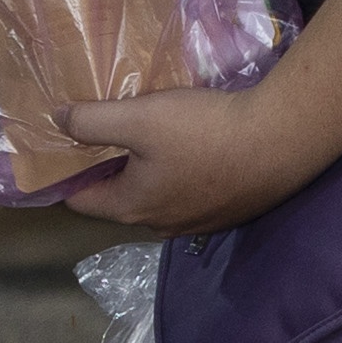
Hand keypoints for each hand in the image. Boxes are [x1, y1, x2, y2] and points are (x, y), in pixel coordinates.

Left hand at [54, 73, 341, 236]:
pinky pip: (191, 193)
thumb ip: (92, 121)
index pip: (79, 200)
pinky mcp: (230, 211)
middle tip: (107, 129)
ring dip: (149, 171)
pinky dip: (183, 173)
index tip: (64, 142)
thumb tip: (59, 121)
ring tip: (152, 134)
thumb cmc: (205, 131)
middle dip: (110, 167)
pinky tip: (196, 145)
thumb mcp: (139, 117)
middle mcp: (161, 224)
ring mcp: (199, 222)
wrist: (282, 141)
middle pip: (120, 198)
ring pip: (158, 196)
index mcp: (132, 208)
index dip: (66, 171)